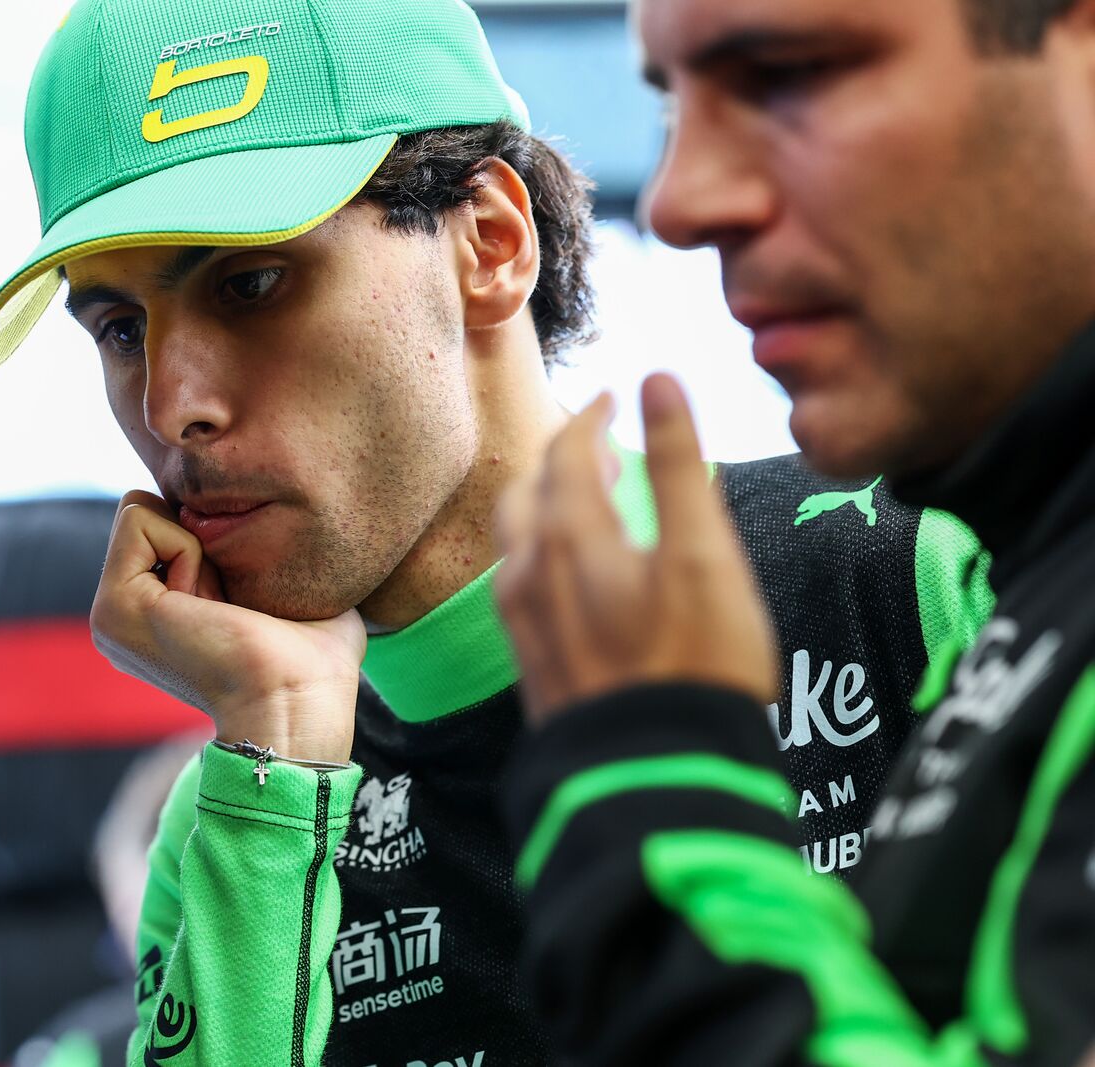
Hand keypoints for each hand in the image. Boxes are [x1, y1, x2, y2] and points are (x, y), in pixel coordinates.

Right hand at [90, 491, 365, 762]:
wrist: (298, 703)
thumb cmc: (313, 660)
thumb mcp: (284, 589)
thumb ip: (263, 552)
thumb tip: (266, 519)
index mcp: (155, 615)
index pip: (167, 520)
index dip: (216, 538)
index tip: (241, 601)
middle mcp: (125, 615)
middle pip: (151, 511)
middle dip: (202, 537)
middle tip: (230, 603)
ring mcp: (111, 612)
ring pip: (141, 510)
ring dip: (197, 546)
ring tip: (221, 606)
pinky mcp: (114, 603)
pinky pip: (139, 519)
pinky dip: (186, 547)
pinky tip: (209, 603)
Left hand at [494, 374, 776, 723]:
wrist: (655, 776)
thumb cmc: (695, 666)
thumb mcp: (705, 555)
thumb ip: (678, 465)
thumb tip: (657, 381)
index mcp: (569, 537)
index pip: (566, 451)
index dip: (591, 416)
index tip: (615, 397)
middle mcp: (529, 574)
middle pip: (529, 493)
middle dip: (561, 460)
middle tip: (600, 446)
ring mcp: (522, 623)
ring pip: (518, 542)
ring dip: (549, 508)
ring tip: (590, 505)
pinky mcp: (530, 664)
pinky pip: (520, 587)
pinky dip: (544, 555)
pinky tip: (576, 575)